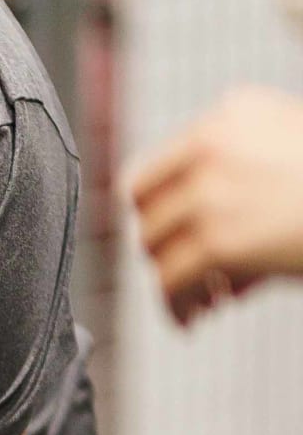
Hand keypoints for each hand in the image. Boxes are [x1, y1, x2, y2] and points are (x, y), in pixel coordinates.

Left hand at [128, 88, 302, 324]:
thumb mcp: (292, 164)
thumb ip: (243, 192)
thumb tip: (214, 268)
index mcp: (231, 115)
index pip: (155, 166)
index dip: (156, 212)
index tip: (168, 241)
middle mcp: (211, 146)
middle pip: (146, 209)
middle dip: (164, 247)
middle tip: (186, 276)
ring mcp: (211, 192)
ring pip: (156, 249)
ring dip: (174, 282)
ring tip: (200, 304)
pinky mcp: (218, 240)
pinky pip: (171, 283)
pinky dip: (177, 307)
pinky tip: (195, 320)